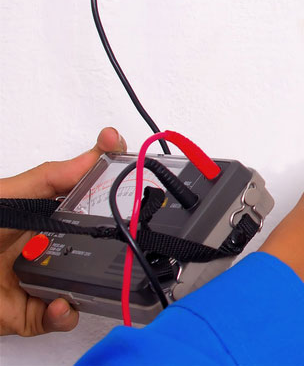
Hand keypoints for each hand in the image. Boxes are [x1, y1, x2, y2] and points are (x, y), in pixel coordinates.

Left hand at [0, 127, 125, 335]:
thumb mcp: (4, 198)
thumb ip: (49, 178)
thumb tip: (96, 151)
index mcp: (37, 215)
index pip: (83, 196)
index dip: (109, 184)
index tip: (127, 165)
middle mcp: (43, 246)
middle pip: (95, 241)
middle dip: (115, 242)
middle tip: (127, 235)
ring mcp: (39, 280)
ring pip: (87, 282)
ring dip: (94, 283)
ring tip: (85, 278)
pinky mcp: (31, 315)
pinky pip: (62, 316)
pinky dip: (66, 313)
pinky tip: (59, 304)